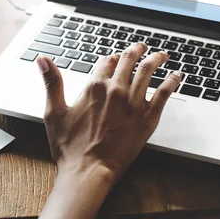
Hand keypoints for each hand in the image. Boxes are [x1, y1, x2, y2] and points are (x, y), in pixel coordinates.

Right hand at [37, 43, 181, 218]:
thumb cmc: (69, 147)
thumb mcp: (54, 111)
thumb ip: (51, 82)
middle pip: (129, 60)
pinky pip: (164, 93)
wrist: (88, 171)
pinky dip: (172, 81)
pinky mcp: (147, 118)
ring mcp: (133, 103)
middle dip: (136, 50)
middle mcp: (115, 90)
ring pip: (148, 71)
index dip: (111, 57)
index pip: (106, 61)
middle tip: (141, 47)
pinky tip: (177, 76)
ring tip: (162, 55)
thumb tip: (42, 59)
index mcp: (94, 87)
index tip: (115, 57)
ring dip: (156, 59)